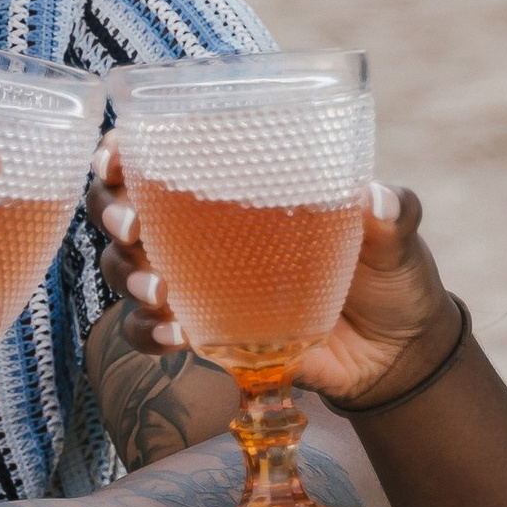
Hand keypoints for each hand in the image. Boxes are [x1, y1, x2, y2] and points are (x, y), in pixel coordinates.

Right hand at [95, 151, 462, 407]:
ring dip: (126, 274)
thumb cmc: (388, 275)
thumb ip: (393, 215)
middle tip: (132, 227)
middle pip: (120, 209)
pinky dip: (148, 332)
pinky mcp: (204, 331)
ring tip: (158, 291)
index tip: (113, 154)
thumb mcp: (395, 237)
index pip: (159, 156)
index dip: (120, 151)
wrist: (395, 354)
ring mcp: (197, 282)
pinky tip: (174, 335)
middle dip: (110, 212)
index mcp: (237, 186)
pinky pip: (149, 331)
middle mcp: (201, 230)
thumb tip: (377, 199)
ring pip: (123, 268)